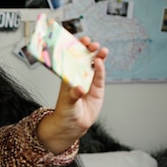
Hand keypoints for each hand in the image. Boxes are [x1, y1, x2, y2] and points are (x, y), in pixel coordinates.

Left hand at [38, 37, 107, 153]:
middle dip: (87, 50)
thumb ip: (73, 96)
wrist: (73, 125)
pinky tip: (101, 61)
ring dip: (97, 57)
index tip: (77, 41)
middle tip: (91, 44)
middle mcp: (78, 77)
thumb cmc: (65, 112)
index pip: (71, 59)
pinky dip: (101, 69)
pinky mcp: (97, 89)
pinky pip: (100, 77)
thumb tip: (79, 89)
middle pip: (84, 60)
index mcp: (67, 77)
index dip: (75, 49)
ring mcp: (89, 82)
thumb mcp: (67, 104)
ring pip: (94, 66)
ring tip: (101, 50)